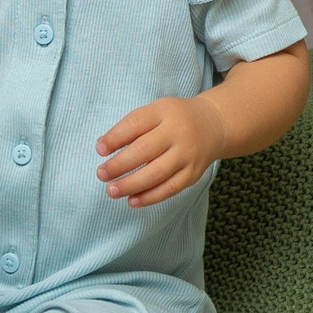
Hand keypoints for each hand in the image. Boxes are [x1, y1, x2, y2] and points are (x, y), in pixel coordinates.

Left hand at [95, 95, 226, 207]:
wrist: (213, 125)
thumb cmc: (173, 119)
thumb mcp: (155, 112)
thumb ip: (131, 127)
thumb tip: (103, 147)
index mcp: (164, 112)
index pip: (136, 123)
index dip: (116, 137)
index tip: (99, 150)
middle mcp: (178, 133)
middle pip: (145, 150)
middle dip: (120, 165)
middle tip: (101, 174)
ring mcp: (187, 155)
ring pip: (157, 173)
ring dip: (132, 185)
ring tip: (112, 191)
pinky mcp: (193, 174)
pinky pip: (170, 189)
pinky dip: (150, 197)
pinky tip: (132, 200)